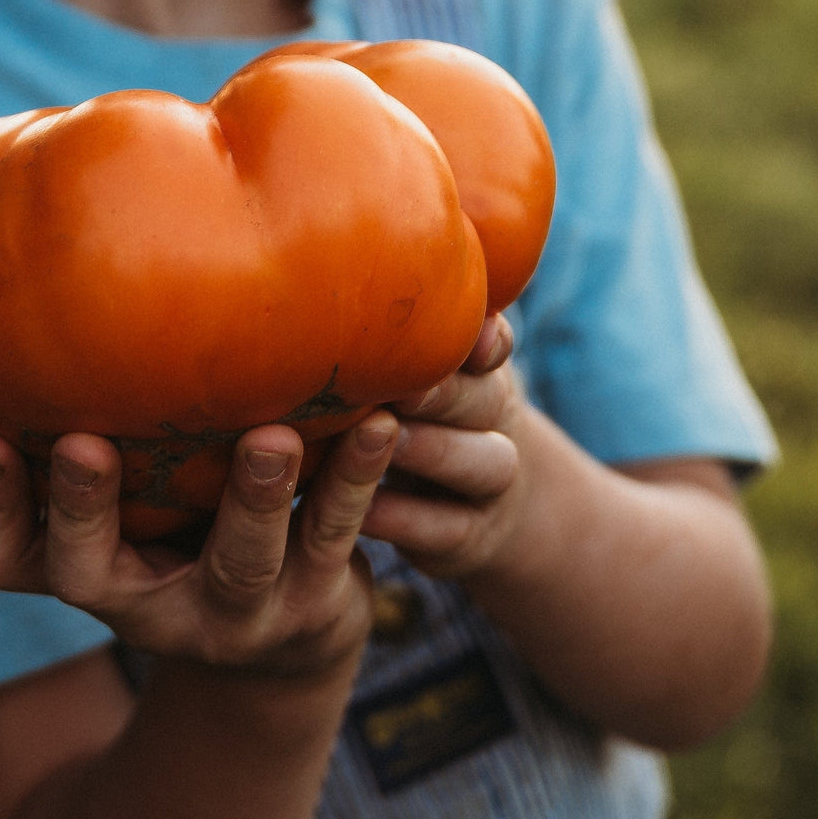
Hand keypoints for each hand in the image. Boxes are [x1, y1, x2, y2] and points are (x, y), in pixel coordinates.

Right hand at [0, 412, 399, 677]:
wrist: (286, 643)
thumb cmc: (188, 537)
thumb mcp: (137, 508)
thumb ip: (109, 440)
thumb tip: (58, 307)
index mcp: (90, 574)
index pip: (3, 560)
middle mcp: (146, 607)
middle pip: (92, 573)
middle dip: (86, 507)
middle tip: (83, 444)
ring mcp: (234, 613)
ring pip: (237, 562)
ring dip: (252, 497)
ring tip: (270, 438)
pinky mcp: (313, 602)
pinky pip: (334, 536)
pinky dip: (355, 477)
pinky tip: (378, 421)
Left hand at [363, 315, 529, 578]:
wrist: (481, 510)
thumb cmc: (417, 423)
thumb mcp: (418, 382)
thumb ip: (391, 344)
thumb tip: (321, 280)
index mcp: (481, 373)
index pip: (494, 345)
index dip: (484, 339)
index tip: (463, 334)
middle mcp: (495, 422)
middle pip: (489, 399)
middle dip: (444, 388)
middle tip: (396, 381)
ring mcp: (490, 484)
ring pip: (486, 462)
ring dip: (434, 449)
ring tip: (383, 437)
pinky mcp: (470, 538)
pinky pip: (446, 529)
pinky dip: (406, 518)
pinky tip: (363, 509)